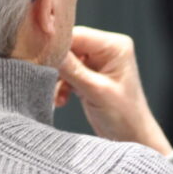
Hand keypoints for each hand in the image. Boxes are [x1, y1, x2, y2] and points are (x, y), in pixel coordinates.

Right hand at [56, 26, 172, 155]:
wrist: (133, 139)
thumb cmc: (124, 116)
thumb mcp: (96, 91)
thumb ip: (72, 69)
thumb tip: (48, 50)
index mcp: (115, 47)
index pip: (78, 35)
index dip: (57, 45)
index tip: (38, 57)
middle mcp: (108, 50)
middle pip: (71, 47)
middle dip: (57, 65)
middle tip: (45, 80)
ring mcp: (99, 62)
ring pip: (67, 61)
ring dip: (58, 78)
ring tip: (58, 97)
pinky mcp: (91, 75)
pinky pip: (69, 73)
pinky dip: (63, 86)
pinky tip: (61, 100)